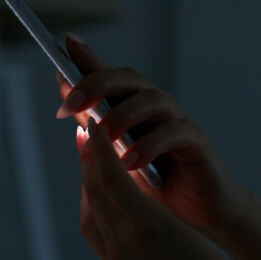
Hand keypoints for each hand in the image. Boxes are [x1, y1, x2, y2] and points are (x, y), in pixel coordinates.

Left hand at [57, 35, 250, 231]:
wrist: (194, 216)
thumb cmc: (152, 186)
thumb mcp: (114, 159)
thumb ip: (95, 128)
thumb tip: (66, 101)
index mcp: (132, 108)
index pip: (108, 75)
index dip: (87, 57)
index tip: (63, 43)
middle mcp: (155, 107)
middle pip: (128, 79)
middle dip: (96, 85)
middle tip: (70, 104)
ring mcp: (177, 121)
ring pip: (153, 100)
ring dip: (123, 116)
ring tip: (104, 137)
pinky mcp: (197, 142)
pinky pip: (175, 133)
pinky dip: (150, 145)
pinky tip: (130, 162)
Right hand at [77, 116, 259, 259]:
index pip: (95, 227)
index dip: (90, 195)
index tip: (91, 174)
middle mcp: (115, 254)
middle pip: (90, 203)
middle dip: (85, 168)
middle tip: (84, 140)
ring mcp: (124, 238)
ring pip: (96, 188)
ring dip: (89, 154)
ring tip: (89, 127)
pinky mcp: (142, 224)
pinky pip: (114, 181)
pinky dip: (102, 154)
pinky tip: (100, 132)